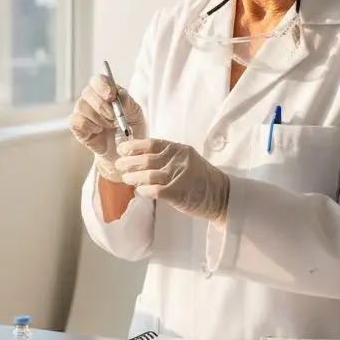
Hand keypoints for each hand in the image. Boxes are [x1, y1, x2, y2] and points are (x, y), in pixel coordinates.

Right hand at [68, 73, 146, 181]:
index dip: (103, 86)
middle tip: (114, 118)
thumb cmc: (130, 128)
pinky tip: (98, 131)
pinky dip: (89, 127)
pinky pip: (77, 121)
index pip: (98, 79)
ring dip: (98, 118)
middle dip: (102, 106)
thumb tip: (121, 95)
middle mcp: (91, 97)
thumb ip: (130, 103)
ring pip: (82, 106)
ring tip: (109, 126)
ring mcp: (82, 111)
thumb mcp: (136, 115)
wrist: (124, 150)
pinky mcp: (76, 125)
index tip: (112, 97)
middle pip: (88, 92)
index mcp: (106, 90)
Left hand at [114, 138, 229, 223]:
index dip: (134, 146)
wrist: (221, 195)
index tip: (122, 149)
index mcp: (179, 149)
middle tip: (119, 165)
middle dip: (129, 162)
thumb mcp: (187, 159)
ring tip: (126, 178)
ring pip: (147, 175)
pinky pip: (154, 190)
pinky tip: (140, 192)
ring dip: (133, 177)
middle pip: (146, 159)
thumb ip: (168, 157)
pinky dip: (144, 191)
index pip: (151, 143)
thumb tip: (141, 158)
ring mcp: (178, 176)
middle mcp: (178, 159)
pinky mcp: (177, 192)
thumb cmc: (201, 178)